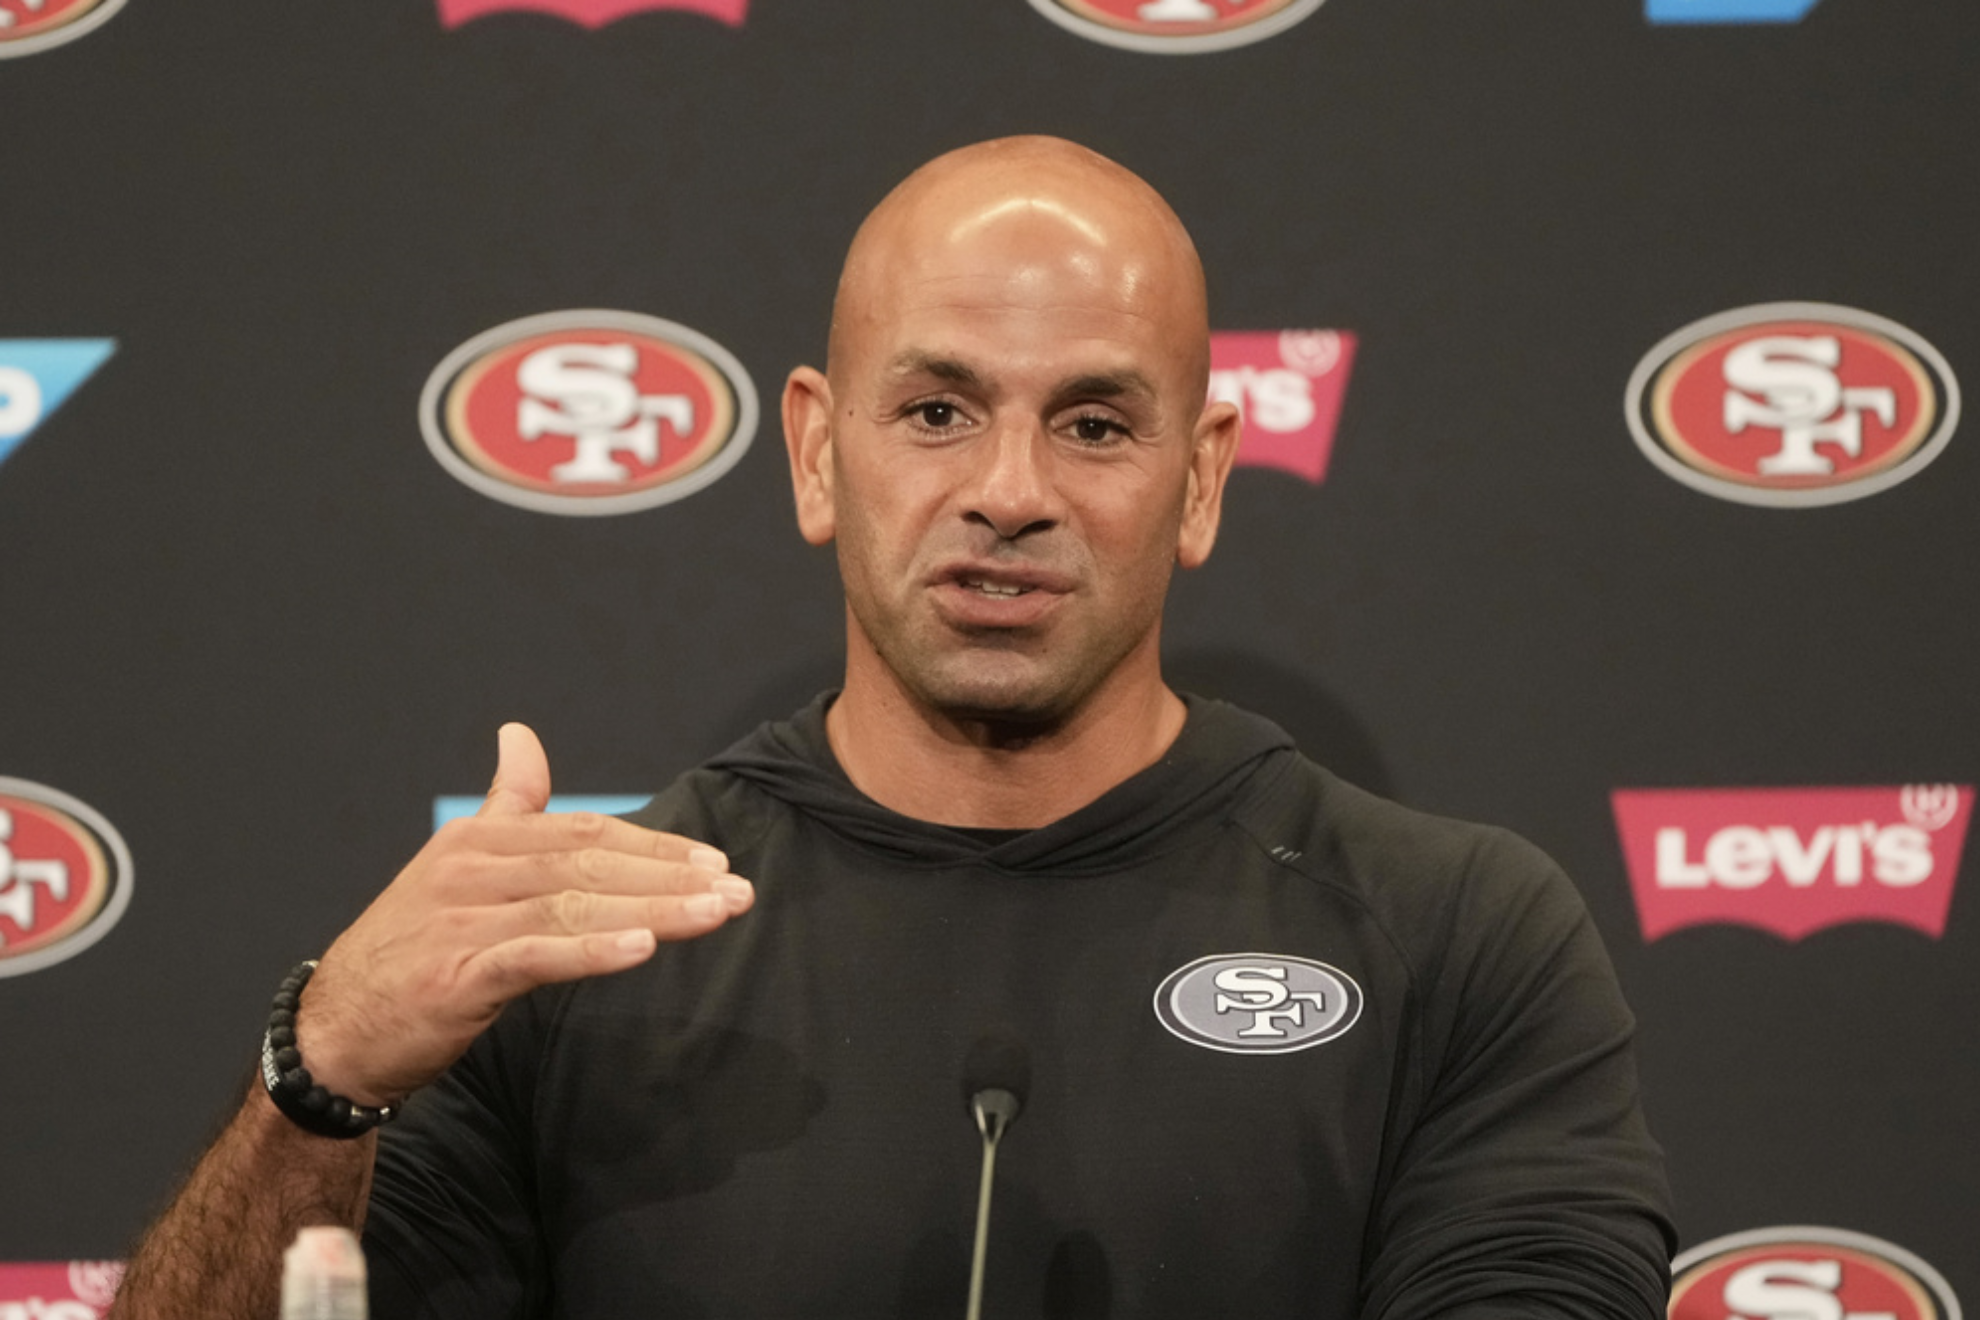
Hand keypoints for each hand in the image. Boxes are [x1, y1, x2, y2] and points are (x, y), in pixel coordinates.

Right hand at [292, 723, 752, 1106]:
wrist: (336, 1031)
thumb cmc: (412, 949)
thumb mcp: (459, 867)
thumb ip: (505, 804)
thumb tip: (520, 735)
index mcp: (479, 838)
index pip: (585, 831)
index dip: (655, 846)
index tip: (714, 862)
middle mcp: (471, 868)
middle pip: (591, 863)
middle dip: (671, 876)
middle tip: (736, 890)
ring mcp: (463, 920)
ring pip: (576, 905)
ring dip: (654, 909)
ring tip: (714, 914)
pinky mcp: (457, 975)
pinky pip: (537, 955)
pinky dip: (593, 949)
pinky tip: (642, 948)